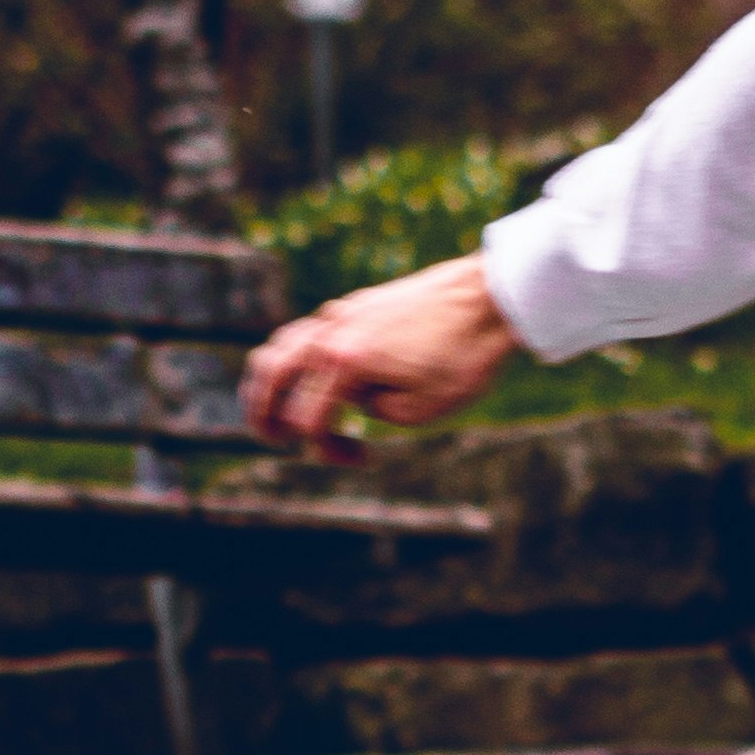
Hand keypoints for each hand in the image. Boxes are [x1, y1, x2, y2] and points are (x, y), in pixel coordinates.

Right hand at [241, 255, 515, 459]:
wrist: (491, 296)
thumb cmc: (465, 355)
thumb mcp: (425, 408)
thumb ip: (378, 411)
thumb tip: (358, 400)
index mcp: (345, 361)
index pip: (311, 421)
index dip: (329, 450)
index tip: (362, 457)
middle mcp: (332, 333)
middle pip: (270, 375)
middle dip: (263, 414)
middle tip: (273, 439)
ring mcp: (341, 313)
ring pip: (281, 345)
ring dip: (270, 381)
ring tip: (273, 407)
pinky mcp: (356, 305)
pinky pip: (306, 331)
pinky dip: (296, 359)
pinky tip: (312, 378)